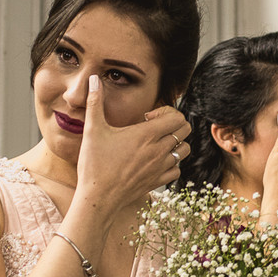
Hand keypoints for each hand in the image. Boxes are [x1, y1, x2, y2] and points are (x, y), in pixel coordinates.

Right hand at [76, 75, 190, 209]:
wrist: (98, 197)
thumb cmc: (94, 164)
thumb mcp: (93, 130)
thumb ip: (95, 102)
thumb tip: (93, 79)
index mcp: (147, 135)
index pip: (177, 116)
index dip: (167, 111)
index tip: (148, 116)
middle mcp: (159, 150)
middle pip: (185, 130)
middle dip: (174, 124)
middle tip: (154, 127)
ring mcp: (161, 167)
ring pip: (185, 150)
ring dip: (175, 143)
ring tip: (156, 143)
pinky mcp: (159, 182)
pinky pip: (177, 169)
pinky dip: (171, 163)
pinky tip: (155, 161)